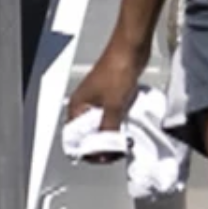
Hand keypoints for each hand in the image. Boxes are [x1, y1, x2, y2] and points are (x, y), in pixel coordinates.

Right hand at [64, 43, 148, 158]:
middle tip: (117, 152)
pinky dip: (120, 124)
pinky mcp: (112, 97)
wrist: (131, 50)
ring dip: (114, 135)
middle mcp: (85, 105)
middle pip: (90, 134)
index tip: (105, 158)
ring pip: (103, 126)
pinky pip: (113, 117)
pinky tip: (129, 129)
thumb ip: (108, 130)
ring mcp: (98, 101)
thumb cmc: (117, 70)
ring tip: (125, 142)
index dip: (90, 151)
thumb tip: (107, 150)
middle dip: (104, 145)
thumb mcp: (113, 107)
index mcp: (77, 106)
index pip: (76, 138)